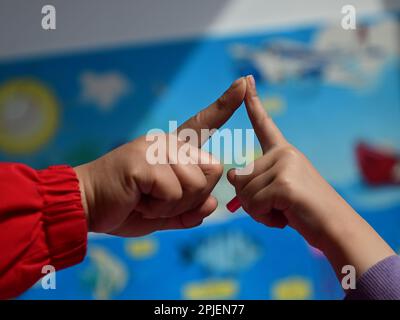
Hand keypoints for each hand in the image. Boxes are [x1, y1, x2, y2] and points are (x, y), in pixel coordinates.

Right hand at [75, 77, 245, 236]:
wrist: (85, 206)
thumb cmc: (125, 206)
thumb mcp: (164, 214)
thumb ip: (189, 211)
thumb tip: (213, 205)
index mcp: (173, 149)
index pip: (204, 123)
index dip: (225, 104)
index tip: (243, 83)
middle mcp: (167, 142)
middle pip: (213, 170)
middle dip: (193, 198)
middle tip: (160, 200)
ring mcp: (156, 148)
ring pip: (198, 184)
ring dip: (175, 205)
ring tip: (146, 199)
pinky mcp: (144, 160)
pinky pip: (175, 191)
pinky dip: (160, 208)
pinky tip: (139, 200)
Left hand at [228, 75, 393, 278]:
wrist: (336, 227)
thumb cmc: (305, 211)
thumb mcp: (276, 191)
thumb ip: (254, 181)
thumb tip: (232, 175)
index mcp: (283, 152)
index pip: (264, 124)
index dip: (252, 103)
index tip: (246, 79)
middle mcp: (283, 153)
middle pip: (240, 177)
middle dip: (250, 200)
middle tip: (276, 207)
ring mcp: (284, 165)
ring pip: (244, 192)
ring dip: (257, 211)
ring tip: (283, 211)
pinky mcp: (284, 183)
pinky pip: (254, 204)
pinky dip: (264, 218)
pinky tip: (284, 218)